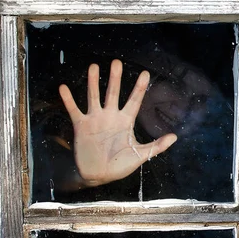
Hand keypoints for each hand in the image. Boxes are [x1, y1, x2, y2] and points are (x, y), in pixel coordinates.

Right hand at [59, 59, 177, 187]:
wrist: (99, 176)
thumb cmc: (120, 165)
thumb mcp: (141, 155)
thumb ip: (157, 146)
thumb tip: (175, 137)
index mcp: (126, 121)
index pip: (134, 100)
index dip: (140, 88)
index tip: (145, 73)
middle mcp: (111, 116)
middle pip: (113, 93)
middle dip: (115, 78)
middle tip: (117, 62)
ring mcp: (95, 119)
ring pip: (94, 96)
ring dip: (94, 82)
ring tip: (94, 66)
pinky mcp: (81, 126)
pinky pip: (74, 110)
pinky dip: (68, 100)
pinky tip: (63, 88)